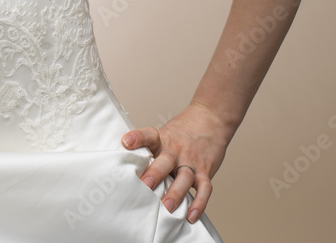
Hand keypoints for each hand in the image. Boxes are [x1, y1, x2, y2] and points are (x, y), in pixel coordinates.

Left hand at [121, 101, 234, 224]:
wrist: (210, 119)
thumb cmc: (182, 131)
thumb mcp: (163, 134)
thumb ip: (149, 148)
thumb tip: (124, 163)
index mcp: (162, 139)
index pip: (148, 135)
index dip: (137, 138)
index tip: (126, 142)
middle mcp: (176, 150)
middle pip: (165, 161)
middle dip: (155, 174)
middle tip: (145, 185)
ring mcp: (191, 161)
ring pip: (184, 177)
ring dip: (175, 192)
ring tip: (167, 207)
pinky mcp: (205, 171)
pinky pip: (204, 188)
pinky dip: (199, 203)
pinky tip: (191, 216)